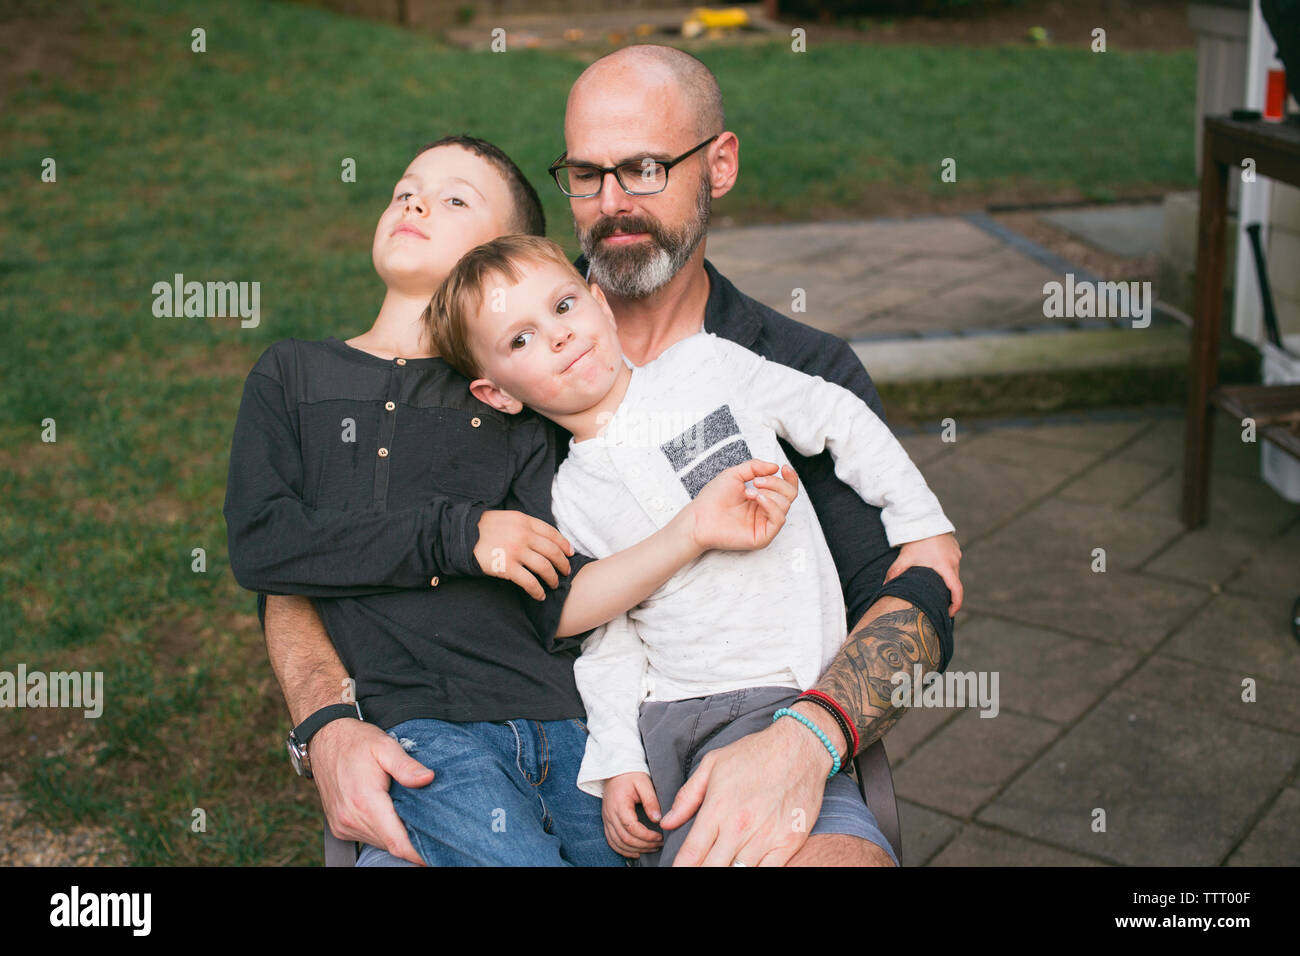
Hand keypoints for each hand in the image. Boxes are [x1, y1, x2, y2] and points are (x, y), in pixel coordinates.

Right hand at [309, 718, 434, 865]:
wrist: (325, 739)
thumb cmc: (356, 741)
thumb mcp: (385, 746)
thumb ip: (406, 766)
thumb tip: (428, 778)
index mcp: (365, 802)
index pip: (396, 841)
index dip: (417, 853)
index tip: (434, 855)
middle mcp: (351, 819)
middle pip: (390, 844)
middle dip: (412, 843)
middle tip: (435, 833)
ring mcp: (343, 825)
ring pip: (379, 843)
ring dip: (398, 838)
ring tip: (417, 823)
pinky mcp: (340, 826)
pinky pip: (367, 837)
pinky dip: (383, 833)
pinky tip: (395, 818)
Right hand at [474, 510, 573, 599]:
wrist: (461, 535)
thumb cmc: (483, 528)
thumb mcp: (508, 518)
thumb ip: (525, 526)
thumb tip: (543, 538)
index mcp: (524, 521)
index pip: (552, 533)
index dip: (564, 545)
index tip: (570, 553)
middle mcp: (523, 535)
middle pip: (552, 552)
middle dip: (563, 564)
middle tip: (566, 572)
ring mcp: (516, 551)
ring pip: (544, 567)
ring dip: (553, 578)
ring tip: (554, 584)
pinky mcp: (507, 567)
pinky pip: (529, 582)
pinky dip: (537, 591)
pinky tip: (540, 596)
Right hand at [601, 772, 663, 858]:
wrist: (615, 770)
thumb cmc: (631, 774)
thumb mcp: (644, 783)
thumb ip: (651, 801)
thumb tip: (657, 820)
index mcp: (619, 804)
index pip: (632, 827)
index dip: (647, 836)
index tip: (660, 836)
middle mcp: (610, 814)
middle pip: (625, 838)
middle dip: (644, 845)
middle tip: (659, 844)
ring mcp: (607, 819)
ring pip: (618, 843)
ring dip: (635, 850)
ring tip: (651, 849)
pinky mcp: (607, 822)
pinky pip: (612, 841)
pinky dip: (623, 850)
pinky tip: (636, 852)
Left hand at [657, 714, 828, 866]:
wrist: (800, 747)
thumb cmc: (755, 753)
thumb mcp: (712, 764)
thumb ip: (687, 796)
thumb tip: (667, 822)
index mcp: (718, 808)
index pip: (691, 853)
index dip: (681, 868)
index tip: (678, 870)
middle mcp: (739, 827)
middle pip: (712, 869)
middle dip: (701, 872)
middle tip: (698, 869)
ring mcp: (766, 837)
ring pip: (738, 873)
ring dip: (727, 872)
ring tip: (721, 866)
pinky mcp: (789, 843)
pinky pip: (768, 873)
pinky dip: (754, 872)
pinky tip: (745, 867)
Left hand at [685, 460, 798, 552]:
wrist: (699, 516)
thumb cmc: (713, 498)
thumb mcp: (735, 474)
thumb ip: (755, 467)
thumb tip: (775, 467)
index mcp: (762, 498)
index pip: (786, 489)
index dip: (790, 478)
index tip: (784, 468)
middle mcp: (765, 511)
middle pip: (789, 495)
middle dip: (776, 483)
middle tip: (756, 481)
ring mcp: (765, 524)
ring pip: (785, 505)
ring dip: (770, 492)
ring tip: (749, 491)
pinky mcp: (763, 537)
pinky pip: (778, 519)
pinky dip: (771, 505)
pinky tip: (757, 498)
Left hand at [886, 532, 962, 616]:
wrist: (922, 517)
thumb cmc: (915, 539)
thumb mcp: (905, 558)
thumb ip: (895, 573)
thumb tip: (884, 587)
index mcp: (945, 566)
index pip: (957, 591)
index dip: (955, 605)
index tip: (950, 613)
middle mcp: (954, 561)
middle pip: (954, 583)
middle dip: (947, 593)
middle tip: (936, 601)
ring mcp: (956, 553)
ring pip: (952, 572)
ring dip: (945, 579)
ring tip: (932, 582)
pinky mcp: (954, 547)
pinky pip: (952, 562)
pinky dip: (945, 568)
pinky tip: (933, 566)